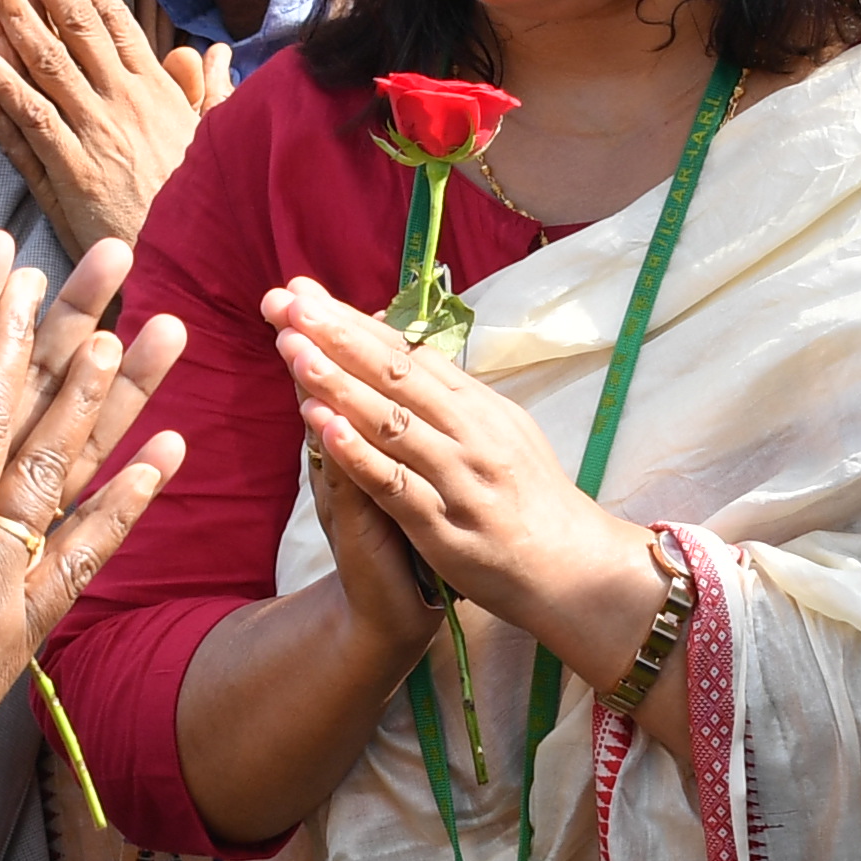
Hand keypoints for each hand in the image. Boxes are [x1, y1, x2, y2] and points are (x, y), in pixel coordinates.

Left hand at [0, 0, 207, 257]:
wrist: (197, 269)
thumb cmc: (200, 207)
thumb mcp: (213, 143)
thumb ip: (204, 94)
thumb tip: (207, 52)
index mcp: (155, 93)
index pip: (112, 20)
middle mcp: (122, 106)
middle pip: (73, 29)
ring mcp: (93, 140)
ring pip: (45, 69)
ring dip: (10, 22)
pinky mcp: (69, 181)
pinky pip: (29, 129)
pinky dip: (1, 95)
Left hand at [267, 275, 659, 675]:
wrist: (571, 565)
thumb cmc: (528, 498)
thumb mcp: (501, 432)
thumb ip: (453, 396)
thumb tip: (410, 350)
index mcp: (478, 405)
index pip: (408, 352)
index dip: (353, 322)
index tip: (306, 295)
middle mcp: (470, 432)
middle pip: (396, 373)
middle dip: (338, 336)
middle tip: (290, 304)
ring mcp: (458, 477)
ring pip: (390, 421)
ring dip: (338, 384)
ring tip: (294, 351)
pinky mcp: (444, 525)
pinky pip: (394, 484)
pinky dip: (357, 454)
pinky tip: (321, 428)